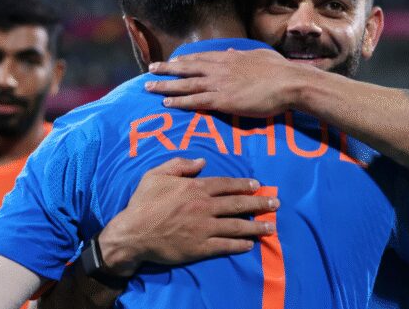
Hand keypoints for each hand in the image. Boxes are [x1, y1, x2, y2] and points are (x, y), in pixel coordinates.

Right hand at [98, 157, 278, 276]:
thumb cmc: (143, 203)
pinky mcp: (200, 247)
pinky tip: (250, 244)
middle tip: (275, 204)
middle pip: (238, 204)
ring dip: (256, 226)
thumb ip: (180, 164)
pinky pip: (225, 245)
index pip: (227, 185)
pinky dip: (240, 245)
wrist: (133, 233)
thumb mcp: (156, 175)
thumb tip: (201, 161)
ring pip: (237, 226)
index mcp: (196, 188)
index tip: (258, 186)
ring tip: (271, 227)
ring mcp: (204, 228)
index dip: (244, 185)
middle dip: (260, 204)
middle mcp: (205, 207)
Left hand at [145, 49, 311, 116]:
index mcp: (228, 57)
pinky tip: (167, 102)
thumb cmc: (279, 70)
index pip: (200, 58)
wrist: (289, 83)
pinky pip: (195, 101)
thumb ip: (241, 54)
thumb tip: (230, 51)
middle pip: (186, 68)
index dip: (183, 60)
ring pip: (186, 84)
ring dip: (166, 86)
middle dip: (166, 69)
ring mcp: (219, 84)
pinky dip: (180, 101)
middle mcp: (219, 68)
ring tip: (149, 87)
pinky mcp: (222, 100)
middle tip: (150, 70)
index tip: (171, 61)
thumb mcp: (259, 55)